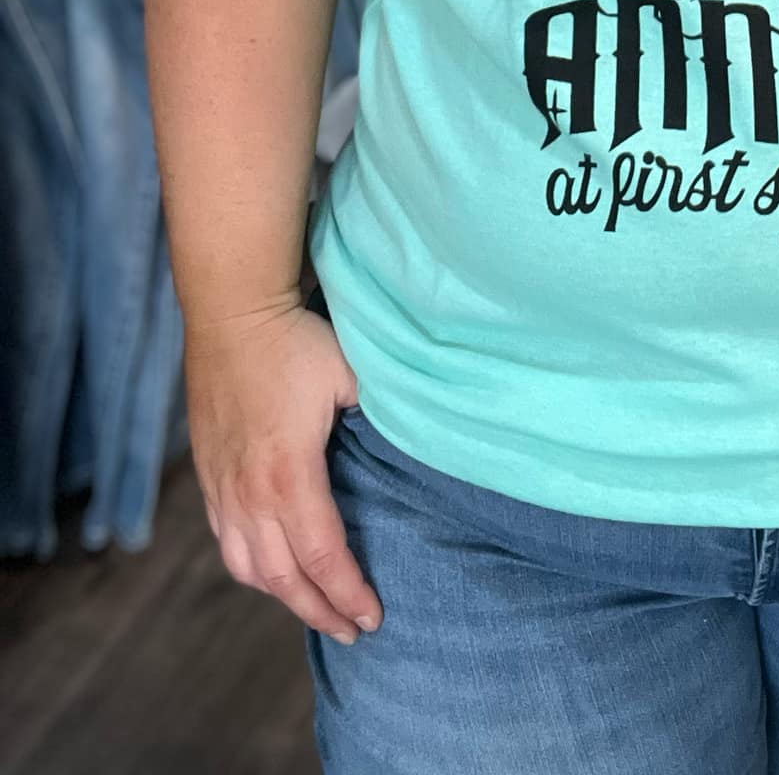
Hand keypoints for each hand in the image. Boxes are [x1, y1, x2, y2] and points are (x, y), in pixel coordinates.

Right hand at [184, 300, 382, 644]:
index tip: (373, 617)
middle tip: (352, 631)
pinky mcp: (209, 475)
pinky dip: (251, 568)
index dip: (347, 593)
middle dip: (320, 611)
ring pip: (247, 568)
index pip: (322, 556)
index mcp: (290, 475)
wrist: (232, 313)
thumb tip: (403, 447)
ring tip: (315, 609)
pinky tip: (271, 570)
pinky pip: (226, 541)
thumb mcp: (350, 377)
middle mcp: (250, 493)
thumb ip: (375, 419)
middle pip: (282, 578)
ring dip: (283, 597)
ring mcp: (223, 487)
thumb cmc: (296, 342)